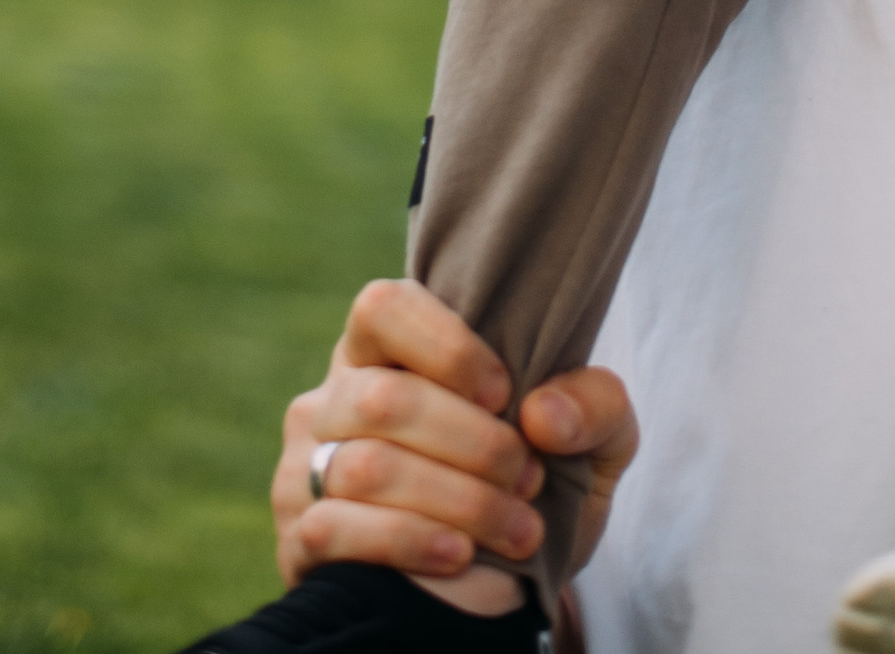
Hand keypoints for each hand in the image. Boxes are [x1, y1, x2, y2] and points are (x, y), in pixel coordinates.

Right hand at [277, 276, 639, 608]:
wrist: (504, 587)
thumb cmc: (537, 487)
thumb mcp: (593, 443)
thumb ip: (596, 404)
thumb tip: (544, 411)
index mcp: (387, 349)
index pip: (384, 307)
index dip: (445, 347)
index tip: (505, 395)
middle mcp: (333, 397)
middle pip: (384, 397)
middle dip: (472, 444)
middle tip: (528, 479)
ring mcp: (306, 467)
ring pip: (363, 467)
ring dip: (456, 501)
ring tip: (517, 529)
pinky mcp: (298, 538)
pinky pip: (335, 529)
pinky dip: (406, 541)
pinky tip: (458, 555)